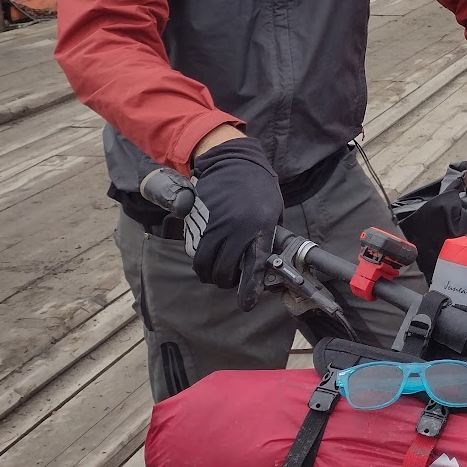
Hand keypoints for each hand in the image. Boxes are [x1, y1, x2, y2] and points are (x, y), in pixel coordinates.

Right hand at [183, 137, 282, 307]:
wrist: (233, 162)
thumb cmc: (259, 188)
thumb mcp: (272, 211)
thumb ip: (267, 237)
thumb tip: (263, 262)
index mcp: (260, 228)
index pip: (253, 266)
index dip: (249, 289)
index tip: (246, 304)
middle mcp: (235, 230)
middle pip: (222, 271)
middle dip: (225, 282)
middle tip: (229, 280)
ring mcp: (213, 226)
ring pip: (203, 264)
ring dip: (209, 272)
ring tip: (216, 269)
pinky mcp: (196, 222)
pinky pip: (193, 250)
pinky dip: (198, 257)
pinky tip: (207, 251)